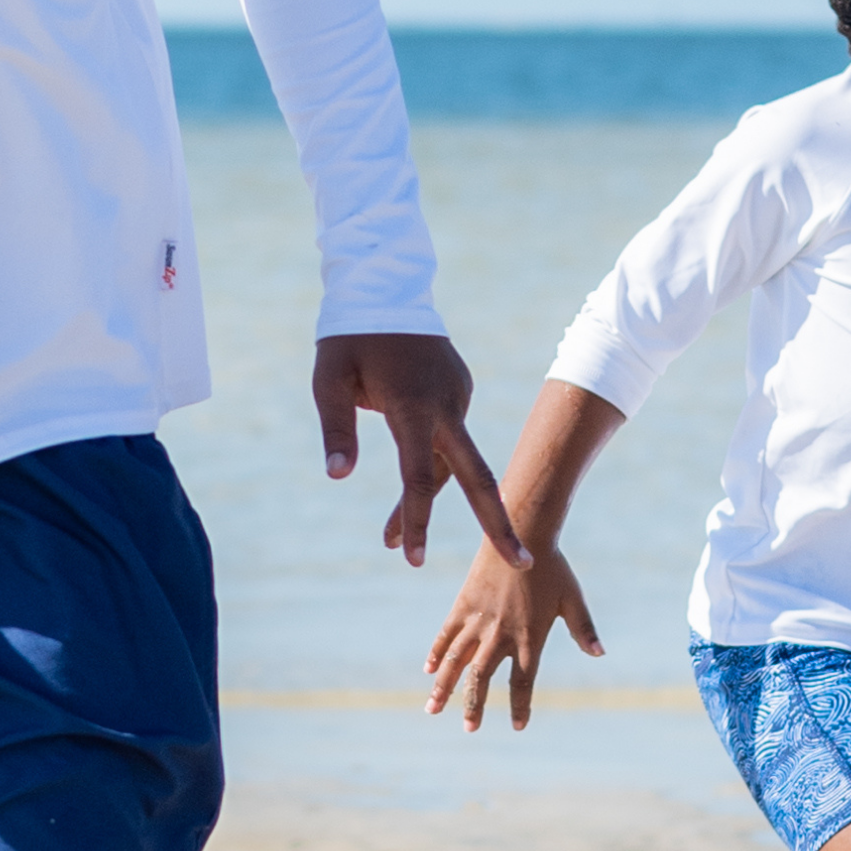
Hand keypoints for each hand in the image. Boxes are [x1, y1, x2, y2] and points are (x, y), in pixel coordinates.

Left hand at [312, 332, 530, 571]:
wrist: (387, 287)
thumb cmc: (350, 337)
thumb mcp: (329, 380)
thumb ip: (336, 429)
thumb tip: (338, 477)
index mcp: (412, 405)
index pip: (417, 475)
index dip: (414, 519)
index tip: (409, 557)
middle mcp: (445, 405)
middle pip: (477, 475)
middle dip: (498, 523)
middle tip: (521, 563)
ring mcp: (457, 397)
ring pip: (452, 462)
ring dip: (428, 501)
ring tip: (389, 541)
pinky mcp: (459, 391)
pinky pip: (448, 438)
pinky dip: (432, 467)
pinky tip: (401, 478)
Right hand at [424, 534, 603, 729]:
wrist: (520, 532)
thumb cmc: (552, 567)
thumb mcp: (572, 598)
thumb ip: (583, 628)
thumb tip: (599, 653)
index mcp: (530, 636)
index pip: (523, 681)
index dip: (520, 705)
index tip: (518, 726)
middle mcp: (501, 633)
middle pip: (483, 678)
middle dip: (474, 705)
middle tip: (470, 729)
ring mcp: (478, 620)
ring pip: (456, 662)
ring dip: (445, 687)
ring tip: (433, 709)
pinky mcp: (462, 605)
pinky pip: (446, 635)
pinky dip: (437, 654)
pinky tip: (429, 671)